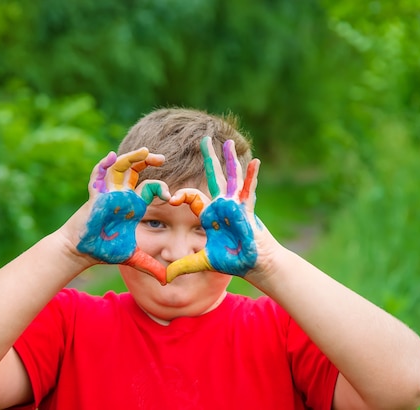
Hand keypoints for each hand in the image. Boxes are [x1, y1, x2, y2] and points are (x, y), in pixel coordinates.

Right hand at [77, 148, 170, 283]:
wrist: (82, 252)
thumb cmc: (105, 251)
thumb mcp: (133, 258)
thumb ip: (150, 266)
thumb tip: (166, 280)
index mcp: (133, 205)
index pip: (150, 188)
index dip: (160, 188)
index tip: (170, 197)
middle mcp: (122, 195)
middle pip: (136, 170)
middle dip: (147, 161)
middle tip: (161, 158)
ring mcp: (108, 193)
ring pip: (120, 168)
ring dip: (131, 158)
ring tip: (143, 152)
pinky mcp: (95, 195)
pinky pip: (98, 176)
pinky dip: (103, 165)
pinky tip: (111, 156)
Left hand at [166, 137, 260, 281]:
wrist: (253, 265)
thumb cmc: (231, 261)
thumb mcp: (202, 262)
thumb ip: (184, 266)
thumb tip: (164, 279)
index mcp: (209, 213)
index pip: (192, 196)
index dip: (181, 195)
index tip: (171, 198)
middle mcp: (222, 205)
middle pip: (213, 176)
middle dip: (209, 158)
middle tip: (204, 139)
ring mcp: (236, 205)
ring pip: (232, 177)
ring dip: (230, 159)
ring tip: (228, 141)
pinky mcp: (248, 210)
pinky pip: (250, 189)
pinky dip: (252, 176)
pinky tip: (255, 161)